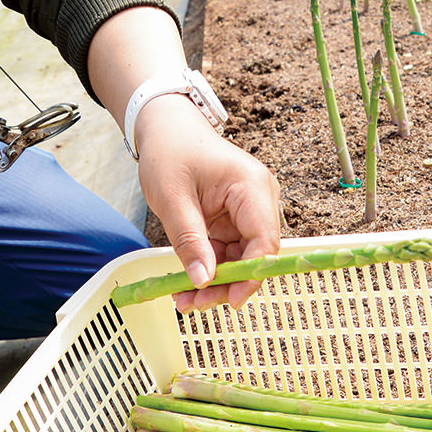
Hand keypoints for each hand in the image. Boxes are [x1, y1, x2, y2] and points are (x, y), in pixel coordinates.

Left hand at [134, 95, 281, 311]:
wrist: (166, 128)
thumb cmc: (170, 152)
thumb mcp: (172, 198)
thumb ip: (189, 241)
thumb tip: (203, 281)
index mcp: (251, 187)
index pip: (264, 241)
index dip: (251, 275)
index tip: (229, 301)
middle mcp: (259, 199)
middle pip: (255, 255)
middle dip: (228, 284)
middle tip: (193, 303)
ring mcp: (248, 210)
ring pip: (241, 259)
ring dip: (216, 281)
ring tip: (184, 298)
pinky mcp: (235, 218)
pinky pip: (229, 252)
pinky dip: (211, 268)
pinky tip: (187, 282)